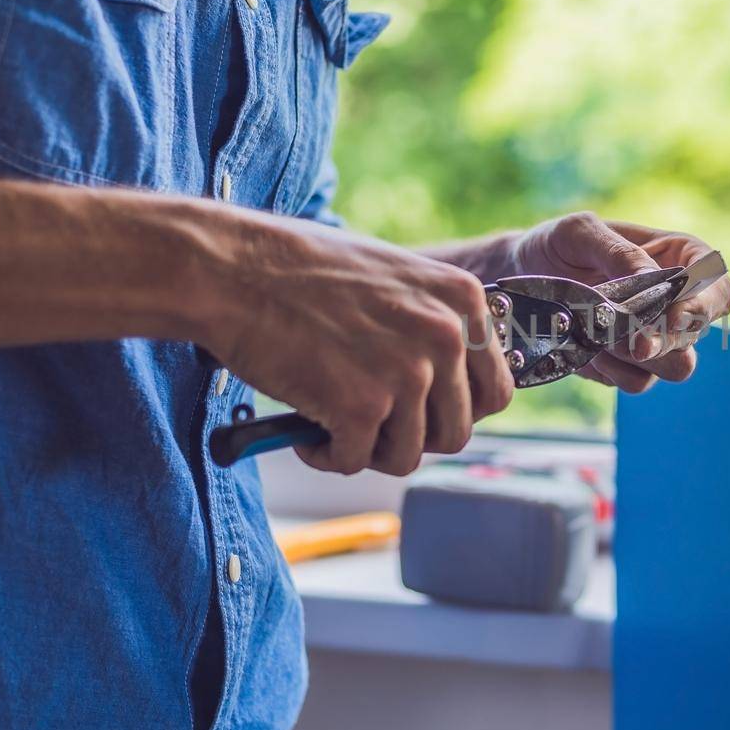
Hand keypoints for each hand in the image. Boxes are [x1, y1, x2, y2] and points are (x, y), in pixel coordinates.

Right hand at [204, 215, 514, 474]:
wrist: (233, 268)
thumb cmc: (300, 270)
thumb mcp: (396, 279)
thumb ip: (432, 326)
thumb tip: (449, 388)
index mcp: (463, 302)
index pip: (496, 392)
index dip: (456, 413)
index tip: (423, 415)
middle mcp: (447, 337)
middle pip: (456, 433)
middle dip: (411, 437)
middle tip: (369, 423)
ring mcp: (407, 373)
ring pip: (407, 456)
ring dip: (367, 449)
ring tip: (330, 423)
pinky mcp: (361, 407)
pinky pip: (353, 461)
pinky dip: (325, 456)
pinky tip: (302, 431)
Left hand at [511, 212, 729, 392]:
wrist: (519, 280)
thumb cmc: (556, 245)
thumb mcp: (580, 232)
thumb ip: (620, 253)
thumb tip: (655, 280)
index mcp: (681, 260)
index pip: (719, 288)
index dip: (706, 305)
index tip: (675, 315)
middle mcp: (676, 303)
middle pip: (698, 336)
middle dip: (665, 340)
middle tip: (633, 341)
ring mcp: (655, 339)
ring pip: (674, 367)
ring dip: (636, 356)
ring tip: (598, 335)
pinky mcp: (629, 367)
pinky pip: (637, 382)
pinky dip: (613, 371)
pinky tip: (587, 350)